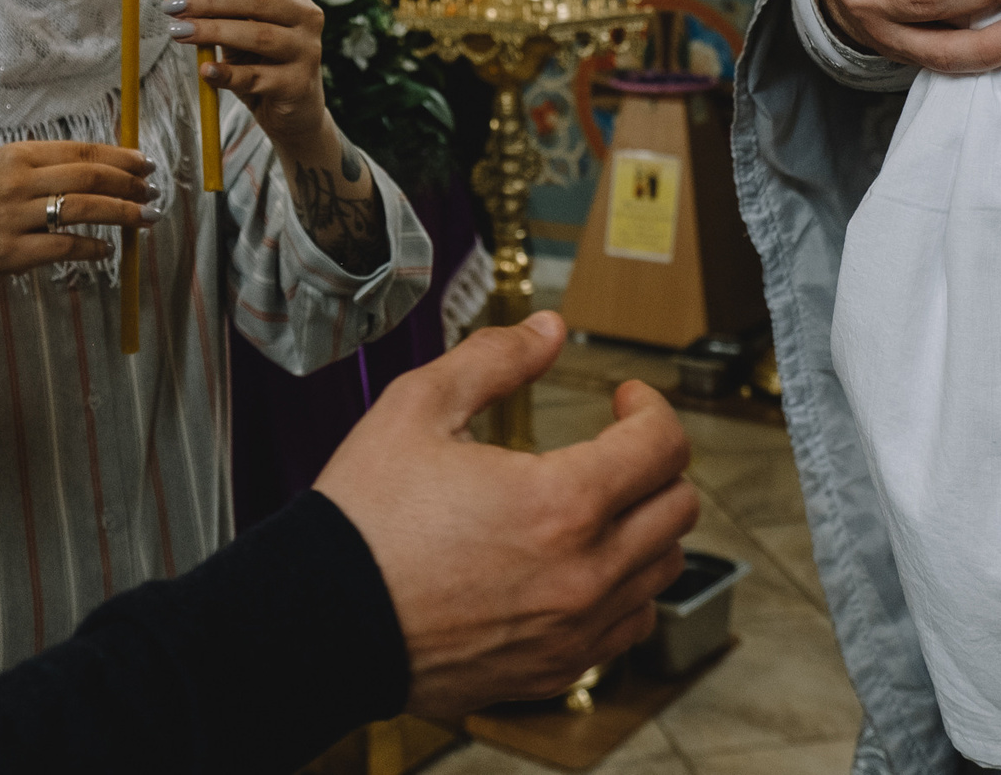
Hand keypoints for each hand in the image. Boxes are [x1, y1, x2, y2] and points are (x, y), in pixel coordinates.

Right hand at [0, 140, 155, 295]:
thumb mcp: (4, 178)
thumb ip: (48, 170)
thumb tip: (110, 169)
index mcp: (16, 155)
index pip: (81, 151)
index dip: (121, 157)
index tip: (147, 165)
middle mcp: (13, 181)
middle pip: (88, 176)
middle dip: (129, 184)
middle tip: (153, 193)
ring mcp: (10, 217)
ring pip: (82, 208)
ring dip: (122, 213)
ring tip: (145, 219)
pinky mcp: (9, 253)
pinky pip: (65, 247)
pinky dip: (93, 249)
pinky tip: (108, 250)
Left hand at [163, 0, 331, 147]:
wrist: (293, 110)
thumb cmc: (260, 62)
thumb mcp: (238, 29)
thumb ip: (218, 8)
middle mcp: (306, 17)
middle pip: (256, 0)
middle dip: (209, 0)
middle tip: (172, 6)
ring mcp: (307, 50)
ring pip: (259, 36)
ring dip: (214, 32)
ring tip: (178, 32)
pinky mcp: (298, 85)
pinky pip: (257, 77)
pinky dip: (228, 73)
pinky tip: (206, 71)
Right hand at [316, 312, 698, 715]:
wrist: (321, 619)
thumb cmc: (364, 520)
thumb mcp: (418, 408)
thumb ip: (494, 359)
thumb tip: (547, 330)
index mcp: (561, 503)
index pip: (663, 446)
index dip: (651, 407)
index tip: (625, 400)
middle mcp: (583, 573)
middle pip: (678, 508)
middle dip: (656, 462)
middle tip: (618, 444)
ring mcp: (573, 630)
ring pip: (662, 570)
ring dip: (647, 526)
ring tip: (602, 502)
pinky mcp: (554, 669)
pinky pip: (628, 627)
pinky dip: (623, 588)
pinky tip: (582, 563)